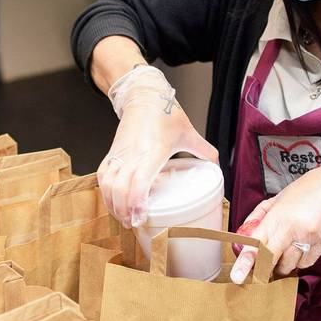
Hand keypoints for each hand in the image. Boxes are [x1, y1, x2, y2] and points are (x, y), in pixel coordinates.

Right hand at [98, 66, 216, 228]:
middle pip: (120, 187)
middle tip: (133, 224)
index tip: (141, 216)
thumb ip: (205, 151)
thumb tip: (218, 168)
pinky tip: (112, 202)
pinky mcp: (112, 152)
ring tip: (123, 217)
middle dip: (123, 210)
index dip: (137, 200)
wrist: (144, 95)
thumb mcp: (189, 132)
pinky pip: (103, 175)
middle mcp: (133, 153)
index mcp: (153, 150)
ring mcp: (120, 153)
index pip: (139, 179)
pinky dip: (104, 191)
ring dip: (112, 203)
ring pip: (108, 183)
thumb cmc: (166, 113)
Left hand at [230, 156, 320, 282]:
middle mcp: (293, 229)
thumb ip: (260, 216)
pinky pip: (306, 263)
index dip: (246, 261)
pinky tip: (300, 250)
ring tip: (285, 251)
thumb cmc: (308, 189)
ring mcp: (309, 238)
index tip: (237, 275)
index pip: (257, 243)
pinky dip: (299, 261)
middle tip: (259, 273)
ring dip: (283, 264)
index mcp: (278, 215)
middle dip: (263, 270)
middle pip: (271, 259)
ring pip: (289, 265)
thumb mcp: (279, 198)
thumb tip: (246, 234)